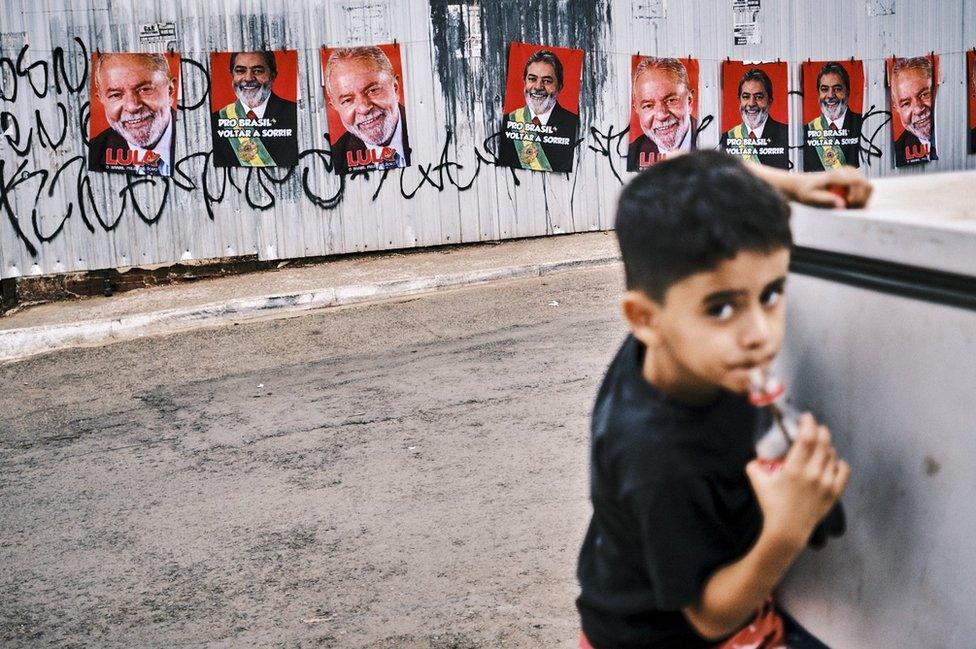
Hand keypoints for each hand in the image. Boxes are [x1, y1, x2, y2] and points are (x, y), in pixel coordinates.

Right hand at [746, 413, 850, 548]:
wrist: (787, 530)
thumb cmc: (771, 505)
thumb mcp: (757, 482)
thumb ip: (754, 465)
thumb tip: (756, 456)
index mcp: (794, 469)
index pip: (807, 438)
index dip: (808, 424)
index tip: (806, 417)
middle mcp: (814, 474)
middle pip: (823, 443)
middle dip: (820, 430)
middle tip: (815, 427)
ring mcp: (826, 484)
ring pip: (832, 455)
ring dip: (826, 446)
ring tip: (820, 446)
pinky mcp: (834, 493)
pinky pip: (844, 471)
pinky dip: (839, 463)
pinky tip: (834, 462)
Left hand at [791, 166, 872, 208]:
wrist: (802, 184)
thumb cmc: (805, 191)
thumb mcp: (811, 198)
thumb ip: (826, 200)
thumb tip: (842, 205)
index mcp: (837, 175)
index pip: (859, 183)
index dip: (858, 197)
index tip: (847, 204)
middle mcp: (847, 171)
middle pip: (868, 186)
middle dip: (860, 200)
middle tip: (846, 206)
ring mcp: (852, 173)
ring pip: (869, 188)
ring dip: (861, 199)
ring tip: (846, 203)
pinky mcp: (853, 177)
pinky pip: (865, 188)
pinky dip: (859, 197)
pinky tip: (847, 200)